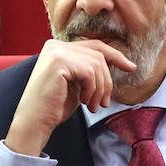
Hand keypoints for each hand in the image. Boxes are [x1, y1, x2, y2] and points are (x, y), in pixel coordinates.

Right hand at [4, 38, 134, 156]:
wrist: (35, 120)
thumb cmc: (54, 105)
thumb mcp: (77, 83)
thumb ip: (89, 69)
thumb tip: (118, 61)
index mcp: (58, 48)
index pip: (94, 45)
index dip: (115, 55)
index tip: (130, 67)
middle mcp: (55, 45)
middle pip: (98, 54)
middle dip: (107, 80)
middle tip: (104, 102)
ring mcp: (56, 52)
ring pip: (96, 64)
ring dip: (100, 89)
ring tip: (93, 105)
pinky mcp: (58, 62)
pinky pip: (89, 72)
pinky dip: (92, 90)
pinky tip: (85, 101)